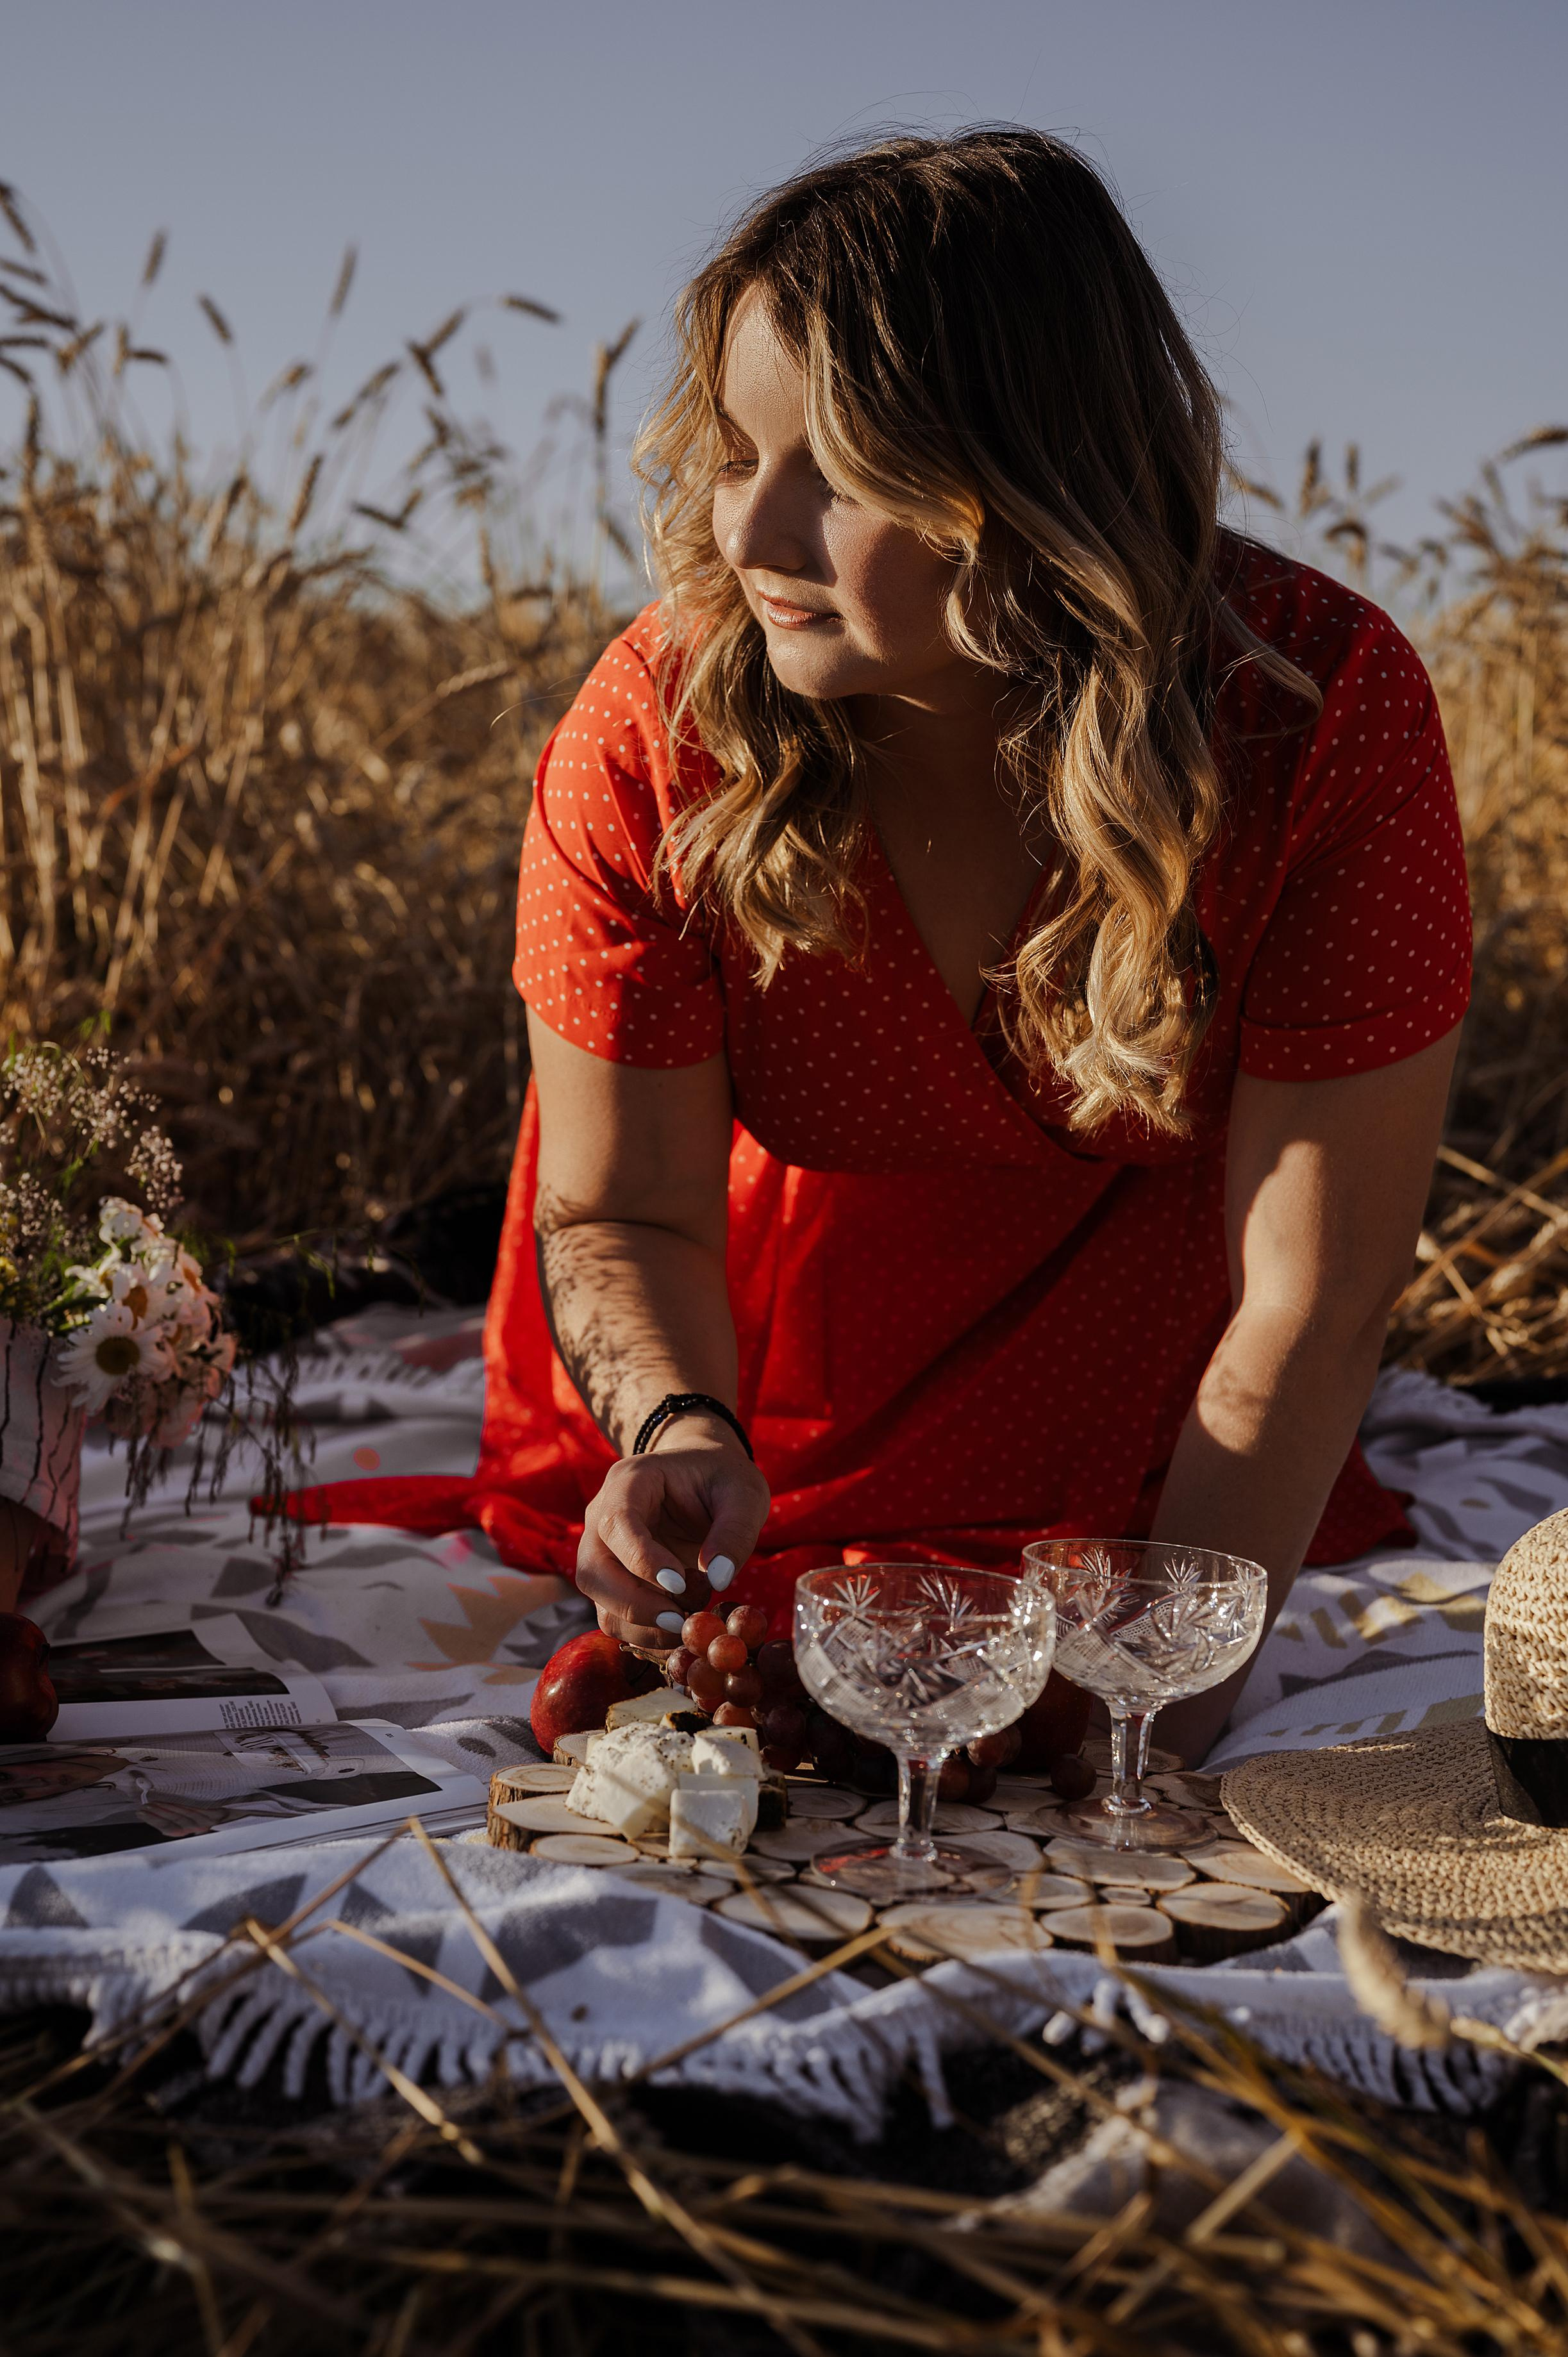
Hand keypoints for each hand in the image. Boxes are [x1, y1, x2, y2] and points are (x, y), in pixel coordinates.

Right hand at [576, 1422, 770, 1648]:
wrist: (705, 1480)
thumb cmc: (722, 1480)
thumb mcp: (743, 1494)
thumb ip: (735, 1531)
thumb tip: (718, 1579)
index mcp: (629, 1481)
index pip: (617, 1523)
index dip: (642, 1559)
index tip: (679, 1584)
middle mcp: (602, 1516)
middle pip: (593, 1570)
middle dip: (635, 1604)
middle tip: (682, 1621)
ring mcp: (602, 1550)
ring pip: (599, 1600)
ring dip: (641, 1625)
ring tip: (689, 1621)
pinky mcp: (613, 1580)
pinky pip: (614, 1616)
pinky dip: (644, 1634)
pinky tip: (681, 1632)